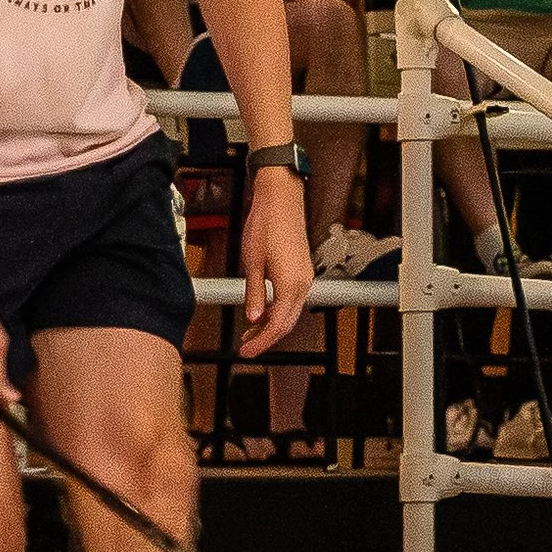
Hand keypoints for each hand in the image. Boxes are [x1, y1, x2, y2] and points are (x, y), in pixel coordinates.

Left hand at [240, 162, 312, 355]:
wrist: (281, 199)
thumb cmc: (266, 225)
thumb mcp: (253, 263)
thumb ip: (254, 293)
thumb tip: (252, 317)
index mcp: (291, 285)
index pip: (278, 324)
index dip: (262, 342)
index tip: (247, 352)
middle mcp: (303, 283)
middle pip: (288, 321)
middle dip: (267, 337)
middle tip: (247, 347)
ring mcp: (305, 276)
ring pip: (290, 311)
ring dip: (272, 323)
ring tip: (250, 332)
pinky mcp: (302, 269)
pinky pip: (292, 298)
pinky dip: (277, 309)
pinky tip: (262, 310)